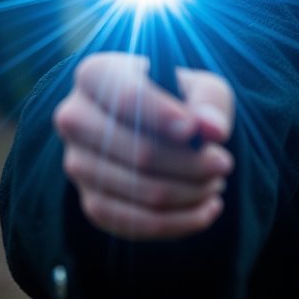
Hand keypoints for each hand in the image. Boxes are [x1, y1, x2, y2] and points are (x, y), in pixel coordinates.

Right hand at [53, 52, 235, 240]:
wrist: (162, 130)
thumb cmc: (181, 100)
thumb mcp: (202, 87)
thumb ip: (210, 102)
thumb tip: (213, 130)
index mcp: (96, 75)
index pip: (125, 97)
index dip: (162, 115)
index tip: (194, 129)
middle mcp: (75, 118)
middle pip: (138, 151)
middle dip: (192, 163)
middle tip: (224, 163)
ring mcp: (77, 164)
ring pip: (139, 190)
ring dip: (190, 192)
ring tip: (217, 183)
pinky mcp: (91, 201)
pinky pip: (132, 223)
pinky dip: (178, 222)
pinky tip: (208, 210)